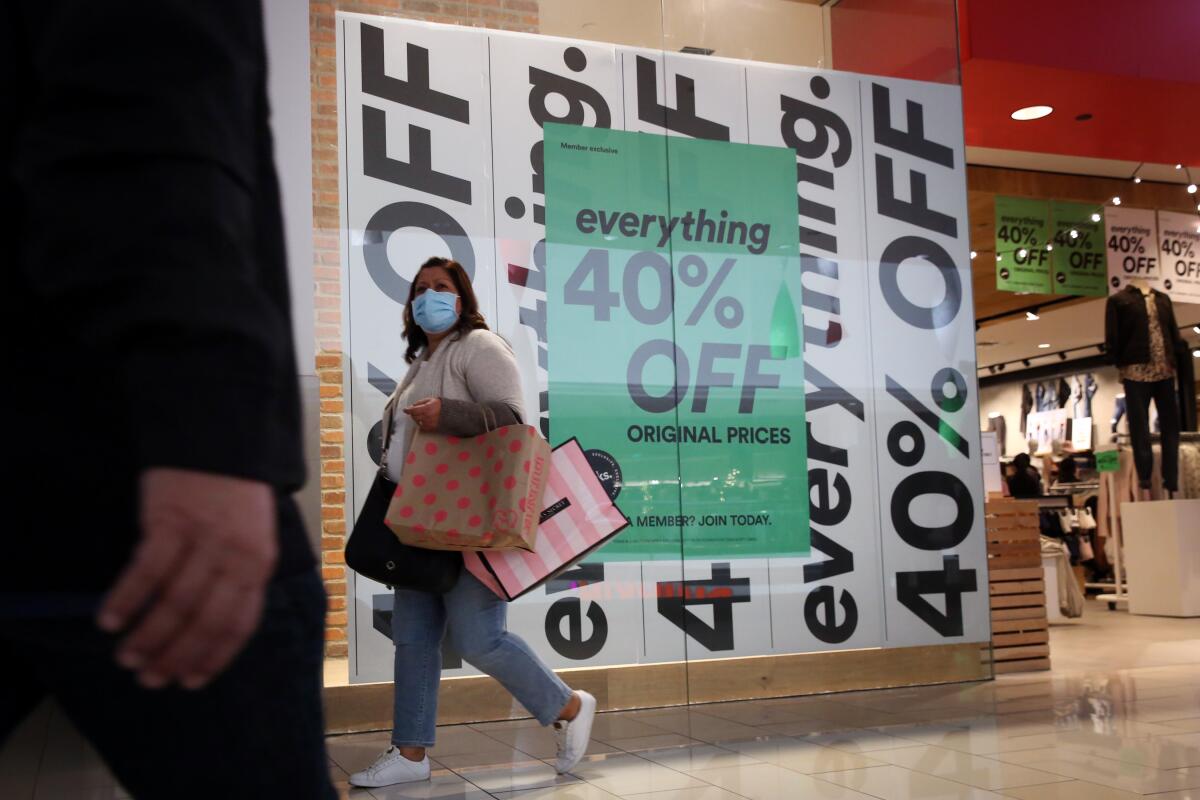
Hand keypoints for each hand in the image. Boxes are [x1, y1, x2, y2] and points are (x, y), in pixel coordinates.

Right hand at [97, 468, 277, 689]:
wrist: (221, 439)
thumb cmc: (234, 496)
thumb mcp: (252, 537)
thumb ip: (237, 578)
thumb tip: (211, 628)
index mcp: (259, 563)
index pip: (239, 623)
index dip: (214, 657)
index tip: (190, 681)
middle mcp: (235, 556)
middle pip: (204, 620)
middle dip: (176, 656)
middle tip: (150, 679)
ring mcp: (203, 538)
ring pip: (174, 602)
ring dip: (147, 636)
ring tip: (127, 658)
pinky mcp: (171, 520)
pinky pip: (146, 571)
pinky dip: (126, 600)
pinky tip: (110, 621)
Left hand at [404, 397, 441, 431]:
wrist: (451, 414)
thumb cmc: (441, 406)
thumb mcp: (430, 400)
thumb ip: (421, 402)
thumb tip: (413, 405)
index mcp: (427, 408)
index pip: (413, 410)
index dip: (408, 410)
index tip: (405, 410)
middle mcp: (427, 416)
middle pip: (414, 416)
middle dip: (413, 413)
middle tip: (416, 411)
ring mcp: (429, 423)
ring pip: (417, 421)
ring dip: (417, 418)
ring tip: (422, 415)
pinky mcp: (431, 428)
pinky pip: (422, 426)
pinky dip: (421, 423)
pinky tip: (425, 419)